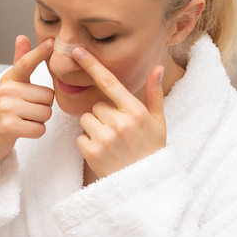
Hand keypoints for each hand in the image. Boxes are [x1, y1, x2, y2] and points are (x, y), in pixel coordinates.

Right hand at [0, 36, 54, 181]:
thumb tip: (22, 37)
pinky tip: (23, 130)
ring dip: (39, 120)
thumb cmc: (4, 110)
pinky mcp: (9, 127)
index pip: (26, 63)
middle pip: (47, 96)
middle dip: (43, 107)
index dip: (40, 53)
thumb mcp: (10, 85)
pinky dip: (35, 132)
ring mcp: (6, 109)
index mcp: (9, 79)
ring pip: (45, 113)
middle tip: (26, 111)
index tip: (52, 42)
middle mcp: (5, 91)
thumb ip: (20, 63)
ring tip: (24, 120)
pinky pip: (39, 129)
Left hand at [72, 47, 165, 179]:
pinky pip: (80, 137)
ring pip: (86, 119)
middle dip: (103, 116)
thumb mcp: (158, 122)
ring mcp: (104, 138)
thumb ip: (154, 94)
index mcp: (135, 111)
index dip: (92, 65)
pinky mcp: (91, 152)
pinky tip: (103, 152)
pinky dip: (88, 144)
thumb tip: (158, 68)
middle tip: (118, 133)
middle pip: (96, 106)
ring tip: (111, 143)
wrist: (143, 186)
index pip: (110, 83)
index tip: (78, 50)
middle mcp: (119, 122)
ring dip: (94, 129)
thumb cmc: (151, 150)